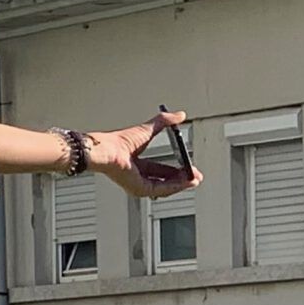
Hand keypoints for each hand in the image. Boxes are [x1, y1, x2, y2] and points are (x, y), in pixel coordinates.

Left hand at [85, 109, 200, 200]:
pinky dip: (176, 185)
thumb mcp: (148, 129)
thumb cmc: (119, 140)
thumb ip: (164, 122)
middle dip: (182, 179)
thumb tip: (180, 115)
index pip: (159, 169)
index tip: (189, 167)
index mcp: (136, 163)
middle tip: (196, 176)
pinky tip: (186, 181)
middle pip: (164, 180)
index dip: (175, 169)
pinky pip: (162, 189)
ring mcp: (138, 184)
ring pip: (165, 187)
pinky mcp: (140, 189)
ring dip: (182, 183)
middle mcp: (137, 176)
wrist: (108, 150)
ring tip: (195, 179)